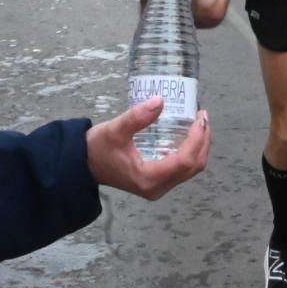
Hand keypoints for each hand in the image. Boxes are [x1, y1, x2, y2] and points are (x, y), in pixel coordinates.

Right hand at [86, 97, 211, 198]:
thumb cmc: (97, 149)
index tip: (199, 118)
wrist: (83, 165)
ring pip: (191, 169)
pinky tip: (188, 134)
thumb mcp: (115, 130)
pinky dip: (190, 152)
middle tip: (202, 117)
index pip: (184, 161)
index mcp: (149, 178)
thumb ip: (137, 117)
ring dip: (199, 146)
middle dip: (203, 141)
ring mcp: (158, 187)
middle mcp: (157, 187)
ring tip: (198, 123)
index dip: (197, 139)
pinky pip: (182, 169)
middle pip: (193, 166)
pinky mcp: (157, 182)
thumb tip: (160, 100)